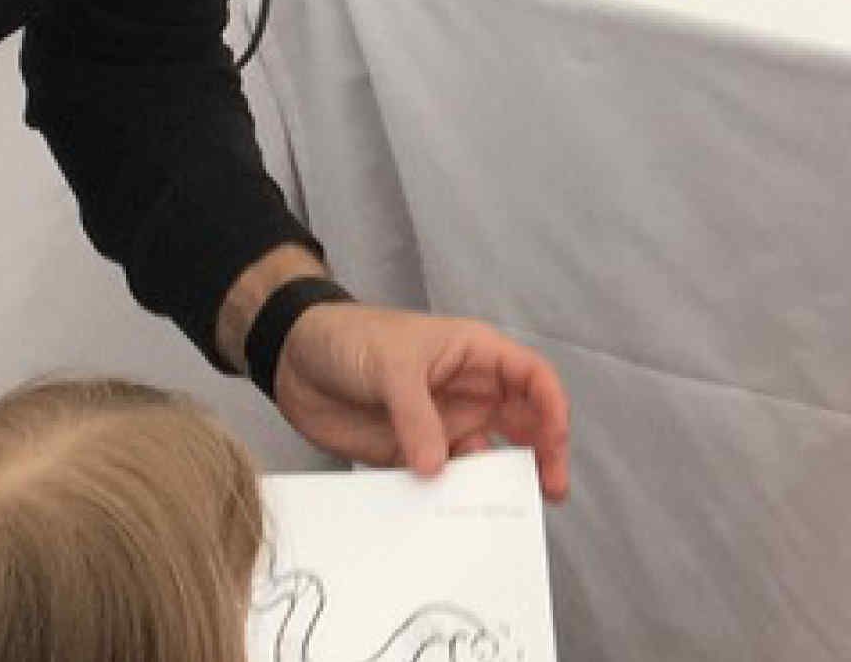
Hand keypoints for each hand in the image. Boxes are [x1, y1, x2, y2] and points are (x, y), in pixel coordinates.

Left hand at [270, 304, 572, 501]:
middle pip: (522, 423)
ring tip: (502, 510)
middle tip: (548, 492)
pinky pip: (443, 479)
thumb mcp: (391, 367)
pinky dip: (451, 497)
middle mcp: (469, 391)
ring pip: (486, 457)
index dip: (552, 408)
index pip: (532, 378)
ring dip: (497, 480)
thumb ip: (416, 417)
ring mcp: (442, 424)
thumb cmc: (351, 337)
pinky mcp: (413, 453)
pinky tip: (452, 514)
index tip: (554, 444)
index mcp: (476, 355)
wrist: (295, 359)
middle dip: (541, 454)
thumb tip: (436, 468)